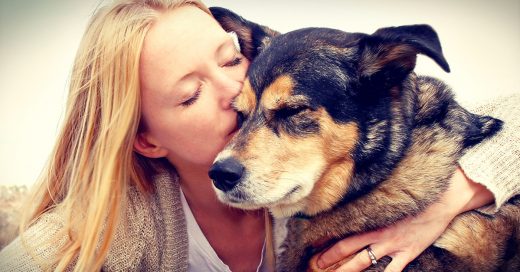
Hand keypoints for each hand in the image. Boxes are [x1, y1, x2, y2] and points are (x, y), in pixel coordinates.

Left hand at [315, 166, 493, 271]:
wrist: (443, 198)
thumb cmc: (415, 195)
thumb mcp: (389, 198)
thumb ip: (373, 206)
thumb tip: (358, 207)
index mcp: (372, 218)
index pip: (343, 231)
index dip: (327, 241)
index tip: (313, 246)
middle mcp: (378, 233)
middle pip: (347, 249)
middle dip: (329, 259)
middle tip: (314, 265)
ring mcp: (393, 245)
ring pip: (363, 262)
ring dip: (346, 271)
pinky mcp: (408, 253)